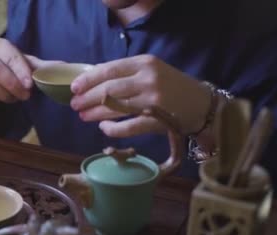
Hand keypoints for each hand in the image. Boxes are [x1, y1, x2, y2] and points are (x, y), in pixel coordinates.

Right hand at [0, 38, 62, 104]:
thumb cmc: (16, 68)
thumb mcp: (30, 65)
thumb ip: (46, 67)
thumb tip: (66, 69)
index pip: (10, 57)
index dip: (20, 72)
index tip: (30, 85)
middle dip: (12, 86)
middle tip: (25, 96)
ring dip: (2, 94)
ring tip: (13, 99)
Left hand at [69, 55, 210, 136]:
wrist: (202, 104)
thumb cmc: (172, 87)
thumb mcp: (150, 72)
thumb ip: (126, 74)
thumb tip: (92, 81)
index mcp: (145, 63)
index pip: (110, 69)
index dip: (89, 79)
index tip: (74, 87)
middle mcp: (148, 79)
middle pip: (109, 89)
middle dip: (88, 98)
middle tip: (75, 105)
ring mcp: (153, 100)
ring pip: (116, 107)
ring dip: (95, 113)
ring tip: (82, 116)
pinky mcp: (157, 120)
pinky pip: (128, 126)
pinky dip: (113, 129)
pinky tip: (103, 128)